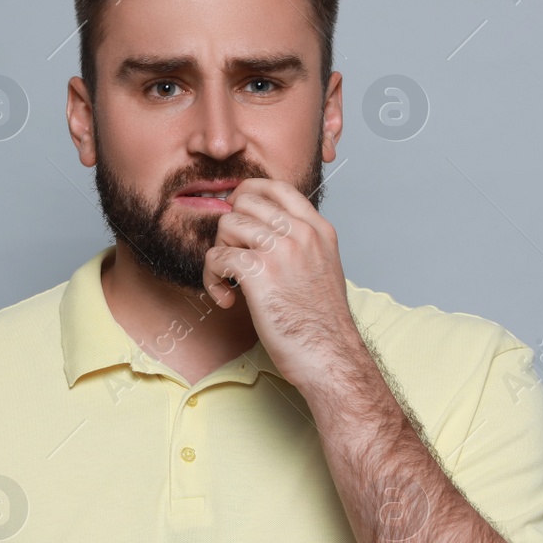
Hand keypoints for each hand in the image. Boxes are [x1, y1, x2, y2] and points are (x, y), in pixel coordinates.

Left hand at [200, 178, 365, 392]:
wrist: (330, 355)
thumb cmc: (323, 324)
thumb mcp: (324, 269)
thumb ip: (301, 245)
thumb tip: (263, 233)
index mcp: (318, 230)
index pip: (277, 187)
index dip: (248, 193)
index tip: (237, 214)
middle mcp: (301, 233)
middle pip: (245, 202)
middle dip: (230, 228)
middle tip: (234, 257)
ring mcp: (281, 250)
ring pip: (227, 225)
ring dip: (220, 254)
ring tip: (230, 282)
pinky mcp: (259, 273)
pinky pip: (217, 257)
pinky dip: (212, 279)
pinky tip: (227, 300)